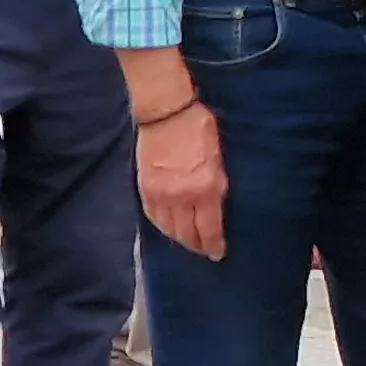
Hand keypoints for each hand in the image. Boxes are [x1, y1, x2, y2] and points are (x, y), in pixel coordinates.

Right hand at [136, 103, 229, 260]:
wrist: (167, 112)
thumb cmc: (199, 127)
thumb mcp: (220, 158)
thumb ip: (218, 185)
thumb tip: (217, 206)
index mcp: (205, 189)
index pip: (208, 229)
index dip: (213, 245)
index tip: (218, 253)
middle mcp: (180, 197)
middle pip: (187, 234)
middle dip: (196, 245)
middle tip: (204, 250)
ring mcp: (159, 194)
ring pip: (168, 228)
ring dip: (179, 238)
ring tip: (187, 242)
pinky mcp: (144, 187)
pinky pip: (152, 216)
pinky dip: (161, 225)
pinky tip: (168, 227)